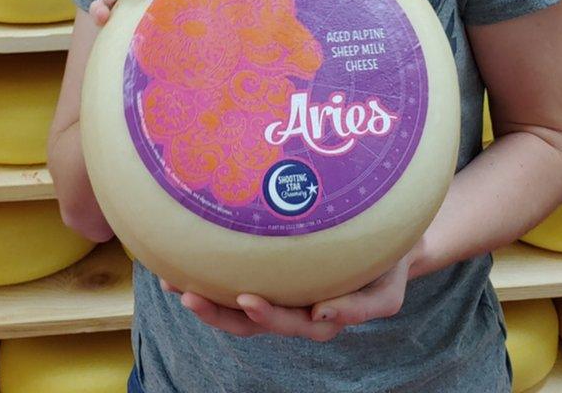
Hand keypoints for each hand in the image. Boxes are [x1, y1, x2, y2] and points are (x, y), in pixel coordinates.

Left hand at [159, 241, 422, 341]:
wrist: (389, 240)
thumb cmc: (388, 264)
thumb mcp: (387, 292)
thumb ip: (360, 307)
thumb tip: (320, 315)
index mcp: (321, 318)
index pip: (287, 322)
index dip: (265, 314)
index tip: (247, 298)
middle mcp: (295, 309)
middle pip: (250, 319)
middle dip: (217, 311)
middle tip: (188, 294)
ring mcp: (282, 290)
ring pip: (237, 303)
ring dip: (205, 296)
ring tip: (172, 282)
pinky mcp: (272, 269)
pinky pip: (238, 276)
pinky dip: (213, 272)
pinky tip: (185, 258)